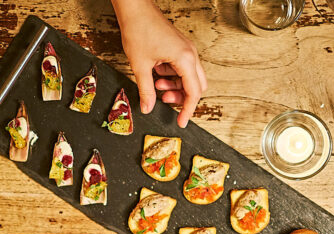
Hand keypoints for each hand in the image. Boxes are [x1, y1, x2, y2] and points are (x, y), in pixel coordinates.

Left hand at [111, 0, 207, 127]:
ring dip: (176, 86)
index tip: (181, 122)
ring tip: (157, 86)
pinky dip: (172, 76)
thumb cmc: (139, 30)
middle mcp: (190, 54)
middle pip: (197, 86)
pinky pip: (182, 68)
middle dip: (182, 97)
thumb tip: (148, 108)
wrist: (135, 9)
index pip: (193, 92)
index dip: (187, 110)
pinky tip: (157, 74)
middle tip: (165, 101)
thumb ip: (146, 90)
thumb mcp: (140, 66)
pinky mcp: (180, 48)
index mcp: (185, 59)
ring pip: (190, 77)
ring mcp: (186, 50)